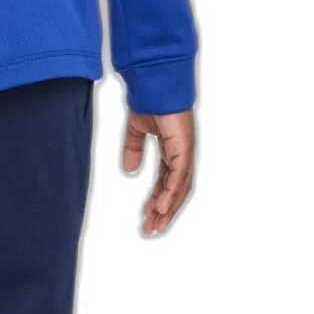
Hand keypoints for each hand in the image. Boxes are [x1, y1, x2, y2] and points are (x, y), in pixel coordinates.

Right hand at [123, 109, 194, 234]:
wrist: (153, 84)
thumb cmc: (149, 100)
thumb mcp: (136, 131)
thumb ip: (133, 150)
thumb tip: (129, 170)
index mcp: (171, 151)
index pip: (166, 182)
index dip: (157, 200)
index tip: (148, 216)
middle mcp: (181, 154)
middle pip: (175, 190)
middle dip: (164, 211)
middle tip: (153, 229)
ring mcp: (184, 151)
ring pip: (179, 187)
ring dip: (168, 207)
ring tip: (157, 224)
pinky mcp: (183, 148)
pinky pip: (178, 175)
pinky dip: (171, 192)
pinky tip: (163, 206)